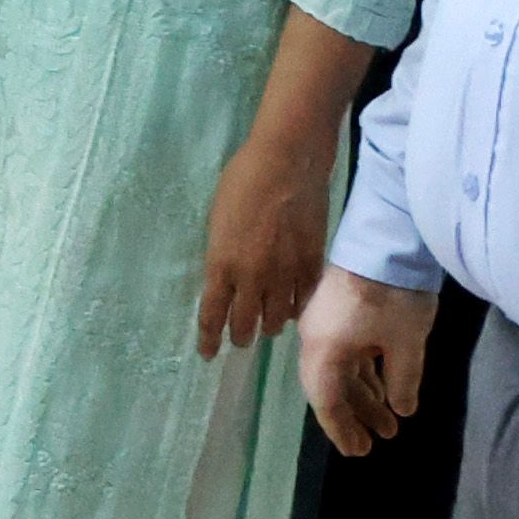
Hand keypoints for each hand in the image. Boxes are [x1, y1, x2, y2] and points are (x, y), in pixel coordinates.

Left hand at [196, 111, 336, 356]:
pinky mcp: (311, 266)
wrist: (287, 163)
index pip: (212, 314)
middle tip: (240, 341)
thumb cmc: (242, 182)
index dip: (209, 338)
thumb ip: (221, 255)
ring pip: (276, 319)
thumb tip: (224, 278)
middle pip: (245, 323)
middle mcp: (252, 277)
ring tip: (267, 325)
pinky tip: (291, 308)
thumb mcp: (217, 221)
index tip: (207, 354)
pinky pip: (302, 302)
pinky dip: (294, 309)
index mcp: (221, 264)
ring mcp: (285, 274)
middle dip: (240, 337)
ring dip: (269, 325)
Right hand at [298, 267, 432, 456]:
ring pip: (340, 370)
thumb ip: (403, 381)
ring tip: (390, 421)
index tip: (359, 452)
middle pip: (330, 388)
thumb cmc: (393, 295)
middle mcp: (315, 340)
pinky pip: (346, 353)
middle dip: (355, 416)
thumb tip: (401, 408)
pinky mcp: (337, 310)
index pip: (326, 401)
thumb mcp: (406, 343)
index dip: (342, 429)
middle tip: (378, 442)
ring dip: (363, 395)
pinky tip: (384, 386)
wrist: (387, 236)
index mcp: (323, 350)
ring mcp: (324, 323)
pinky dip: (364, 373)